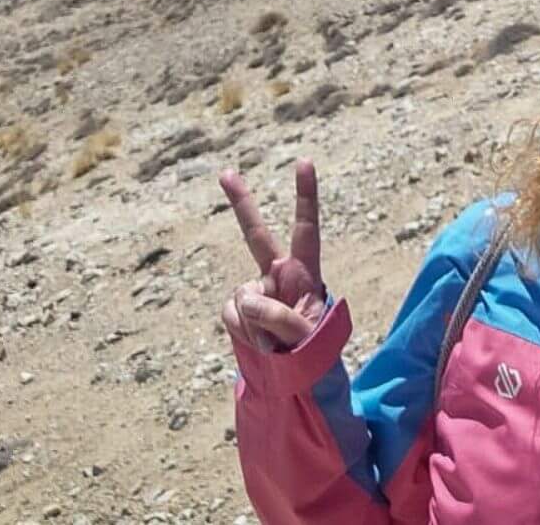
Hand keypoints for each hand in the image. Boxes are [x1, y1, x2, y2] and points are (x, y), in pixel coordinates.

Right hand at [219, 159, 326, 352]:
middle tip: (226, 172)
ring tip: (277, 344)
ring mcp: (255, 291)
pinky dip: (244, 332)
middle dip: (241, 203)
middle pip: (256, 234)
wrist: (296, 377)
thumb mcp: (307, 337)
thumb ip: (280, 317)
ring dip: (259, 325)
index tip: (304, 161)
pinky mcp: (237, 310)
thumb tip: (247, 300)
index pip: (306, 229)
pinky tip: (260, 344)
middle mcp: (277, 275)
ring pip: (244, 298)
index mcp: (305, 272)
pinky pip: (231, 315)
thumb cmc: (313, 352)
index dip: (305, 196)